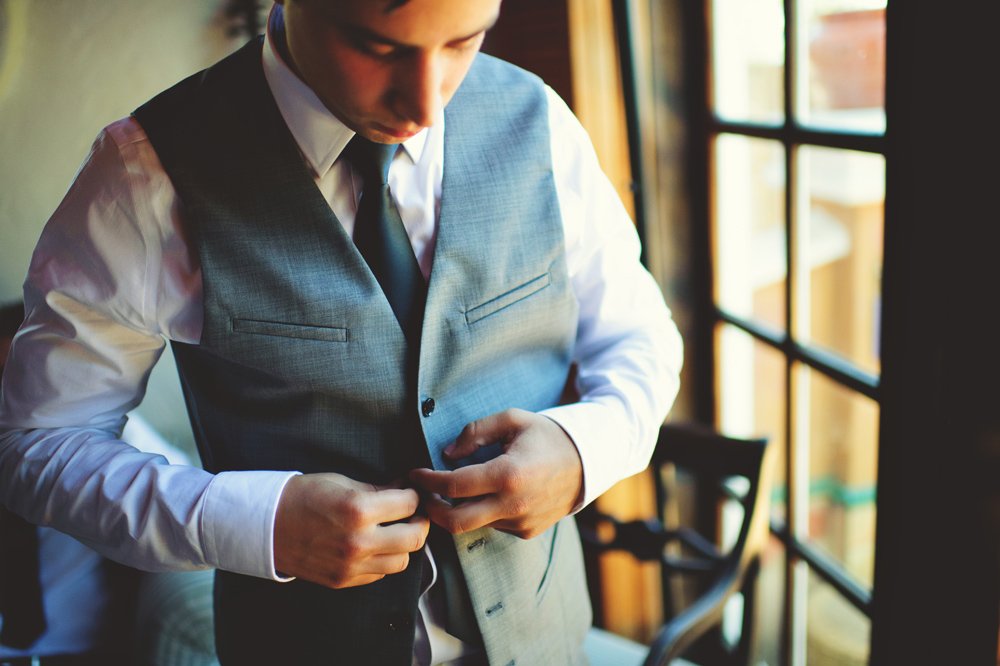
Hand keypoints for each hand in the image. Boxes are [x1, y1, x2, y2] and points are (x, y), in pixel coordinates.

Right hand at [273, 473, 428, 587]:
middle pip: (414, 538)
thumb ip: (377, 489)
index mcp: (358, 510)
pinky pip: (379, 574)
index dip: (414, 495)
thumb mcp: (341, 482)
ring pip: (402, 561)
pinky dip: (384, 560)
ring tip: (395, 531)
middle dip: (419, 522)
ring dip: (404, 545)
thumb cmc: (301, 497)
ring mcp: (350, 565)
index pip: (409, 504)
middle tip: (414, 514)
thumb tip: (403, 488)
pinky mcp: (342, 580)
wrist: (265, 524)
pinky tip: (375, 546)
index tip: (411, 493)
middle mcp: (358, 541)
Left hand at [409, 408, 583, 539]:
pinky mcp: (527, 532)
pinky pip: (493, 526)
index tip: (415, 473)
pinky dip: (482, 513)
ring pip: (474, 524)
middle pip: (455, 522)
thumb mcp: (513, 420)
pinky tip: (486, 495)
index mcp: (508, 474)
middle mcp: (514, 505)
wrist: (589, 462)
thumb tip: (447, 454)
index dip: (427, 481)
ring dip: (457, 510)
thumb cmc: (548, 436)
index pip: (453, 486)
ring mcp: (521, 522)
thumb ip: (476, 431)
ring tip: (452, 491)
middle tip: (422, 494)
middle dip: (431, 510)